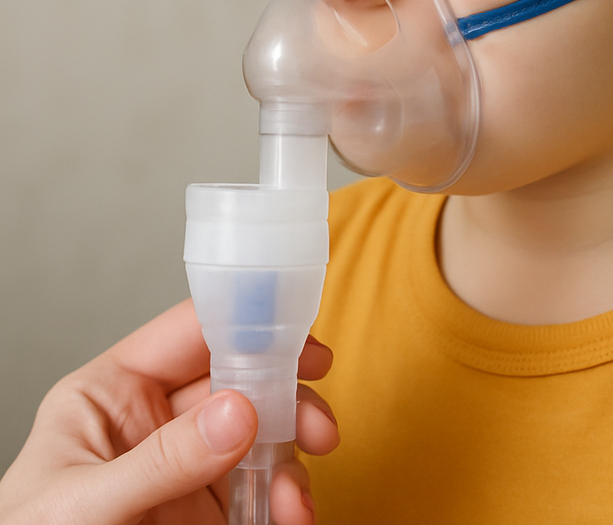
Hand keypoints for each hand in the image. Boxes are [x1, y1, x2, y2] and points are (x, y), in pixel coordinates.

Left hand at [0, 299, 338, 524]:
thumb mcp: (82, 509)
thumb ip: (158, 461)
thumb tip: (236, 413)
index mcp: (112, 394)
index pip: (189, 333)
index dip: (247, 320)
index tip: (297, 332)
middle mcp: (157, 421)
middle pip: (241, 376)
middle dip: (287, 394)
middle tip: (317, 418)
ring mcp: (189, 464)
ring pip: (263, 431)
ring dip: (293, 455)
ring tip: (295, 497)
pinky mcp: (211, 508)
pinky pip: (265, 485)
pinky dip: (288, 497)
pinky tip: (290, 515)